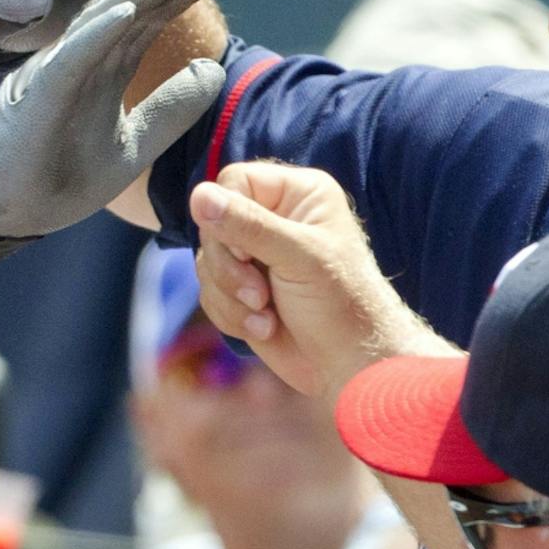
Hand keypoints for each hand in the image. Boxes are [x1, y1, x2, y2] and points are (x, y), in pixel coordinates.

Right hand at [0, 0, 225, 239]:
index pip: (149, 20)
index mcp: (108, 69)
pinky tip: (128, 11)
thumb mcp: (135, 144)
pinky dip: (98, 33)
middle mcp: (86, 61)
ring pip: (103, 22)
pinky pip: (72, 57)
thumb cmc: (66, 176)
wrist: (13, 209)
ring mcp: (62, 73)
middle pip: (133, 10)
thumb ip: (172, 109)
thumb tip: (214, 68)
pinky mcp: (41, 96)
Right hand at [191, 162, 441, 398]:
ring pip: (206, 262)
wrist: (349, 366)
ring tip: (267, 315)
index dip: (227, 216)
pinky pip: (209, 292)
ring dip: (231, 296)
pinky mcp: (241, 290)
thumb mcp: (299, 258)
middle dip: (228, 266)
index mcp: (298, 194)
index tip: (244, 253)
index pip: (234, 182)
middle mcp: (274, 217)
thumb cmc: (341, 305)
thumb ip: (249, 226)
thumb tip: (199, 196)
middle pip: (212, 224)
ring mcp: (255, 255)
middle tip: (259, 294)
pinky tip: (265, 327)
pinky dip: (231, 314)